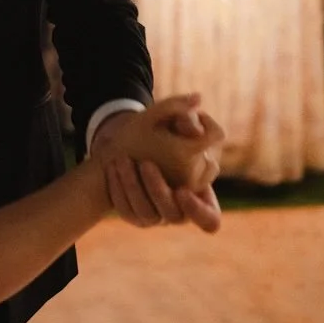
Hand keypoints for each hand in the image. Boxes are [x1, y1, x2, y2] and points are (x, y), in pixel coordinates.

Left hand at [93, 98, 223, 232]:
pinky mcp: (133, 213)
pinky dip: (118, 189)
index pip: (210, 220)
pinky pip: (126, 210)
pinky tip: (113, 167)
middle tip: (146, 164)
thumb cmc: (160, 130)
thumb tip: (197, 102)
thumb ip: (186, 116)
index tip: (183, 190)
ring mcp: (155, 215)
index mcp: (200, 194)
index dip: (199, 211)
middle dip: (158, 190)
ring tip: (122, 159)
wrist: (128, 139)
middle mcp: (178, 210)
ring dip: (133, 186)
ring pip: (147, 214)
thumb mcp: (172, 119)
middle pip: (174, 216)